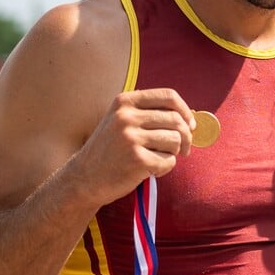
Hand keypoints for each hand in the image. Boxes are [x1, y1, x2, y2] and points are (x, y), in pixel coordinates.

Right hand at [69, 88, 195, 204]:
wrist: (84, 178)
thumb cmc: (111, 150)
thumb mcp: (122, 121)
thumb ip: (150, 114)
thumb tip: (190, 119)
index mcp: (125, 101)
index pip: (169, 96)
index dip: (185, 111)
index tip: (190, 124)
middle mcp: (126, 116)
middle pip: (176, 120)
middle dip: (186, 137)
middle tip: (183, 149)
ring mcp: (130, 138)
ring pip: (175, 140)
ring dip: (173, 152)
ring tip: (158, 158)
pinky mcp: (136, 160)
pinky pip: (169, 161)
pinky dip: (165, 168)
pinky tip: (150, 170)